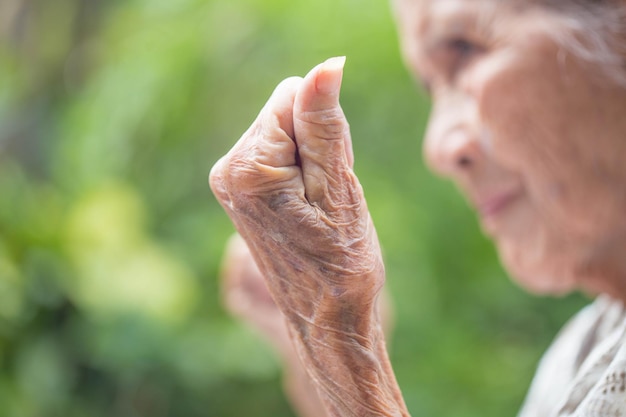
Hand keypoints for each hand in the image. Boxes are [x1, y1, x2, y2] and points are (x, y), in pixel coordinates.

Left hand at [210, 57, 382, 331]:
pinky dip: (300, 171)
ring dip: (311, 159)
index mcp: (247, 168)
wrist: (325, 318)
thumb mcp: (338, 186)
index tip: (331, 174)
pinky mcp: (238, 192)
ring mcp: (228, 184)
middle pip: (283, 112)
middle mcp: (227, 171)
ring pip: (283, 133)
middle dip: (316, 142)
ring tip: (319, 206)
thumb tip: (326, 66)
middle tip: (327, 196)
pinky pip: (277, 154)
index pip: (291, 96)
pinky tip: (307, 208)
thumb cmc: (340, 261)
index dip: (325, 127)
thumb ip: (324, 122)